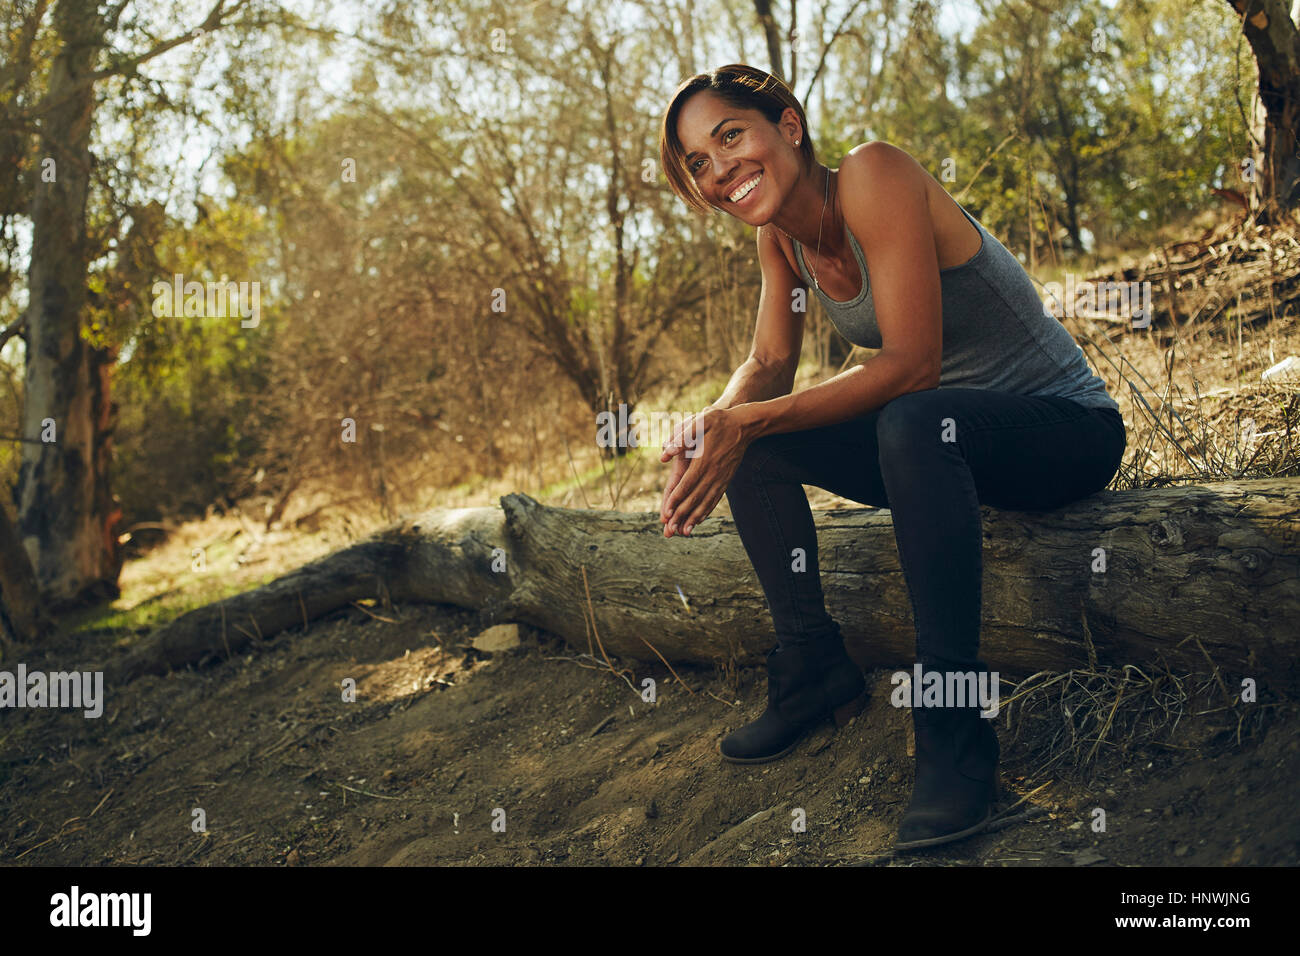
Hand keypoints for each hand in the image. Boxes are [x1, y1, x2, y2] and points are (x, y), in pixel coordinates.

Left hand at [659, 406, 749, 536]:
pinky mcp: (727, 480)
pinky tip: (700, 520)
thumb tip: (664, 454)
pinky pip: (715, 499)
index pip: (688, 484)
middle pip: (696, 498)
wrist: (745, 425)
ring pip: (707, 502)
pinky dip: (707, 511)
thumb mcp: (701, 422)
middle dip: (682, 514)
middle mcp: (714, 473)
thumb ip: (682, 437)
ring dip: (695, 517)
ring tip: (684, 532)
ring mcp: (722, 478)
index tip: (667, 512)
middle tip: (671, 529)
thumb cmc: (720, 421)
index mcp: (705, 460)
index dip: (677, 499)